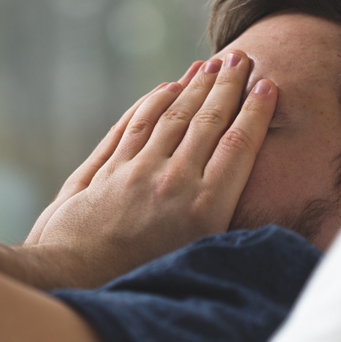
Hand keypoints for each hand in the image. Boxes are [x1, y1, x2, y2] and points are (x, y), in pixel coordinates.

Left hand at [29, 51, 276, 288]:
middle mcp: (174, 183)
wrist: (73, 281)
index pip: (237, 146)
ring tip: (209, 64)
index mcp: (204, 209)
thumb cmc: (138, 282)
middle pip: (207, 121)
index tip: (267, 87)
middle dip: (226, 86)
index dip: (254, 112)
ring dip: (193, 86)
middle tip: (241, 58)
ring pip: (172, 117)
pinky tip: (166, 87)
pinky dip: (153, 101)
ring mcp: (138, 172)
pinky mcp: (109, 170)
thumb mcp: (192, 261)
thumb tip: (240, 194)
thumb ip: (216, 221)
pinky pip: (135, 125)